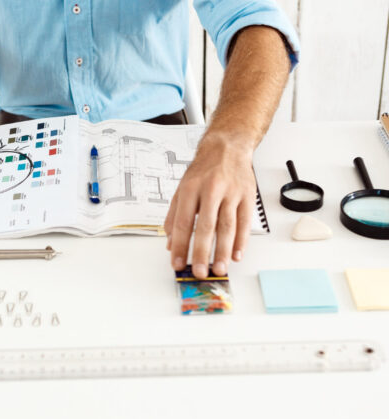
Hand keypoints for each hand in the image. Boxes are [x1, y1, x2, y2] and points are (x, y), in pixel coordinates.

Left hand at [164, 134, 256, 278]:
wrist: (227, 147)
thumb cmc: (203, 169)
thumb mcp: (182, 188)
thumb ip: (174, 216)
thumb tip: (170, 243)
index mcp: (190, 189)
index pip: (182, 222)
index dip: (179, 246)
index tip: (177, 263)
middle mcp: (211, 190)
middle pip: (205, 226)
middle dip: (201, 252)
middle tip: (199, 271)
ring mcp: (231, 193)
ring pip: (227, 226)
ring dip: (223, 251)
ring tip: (219, 269)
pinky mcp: (248, 196)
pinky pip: (245, 222)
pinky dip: (241, 241)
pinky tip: (236, 255)